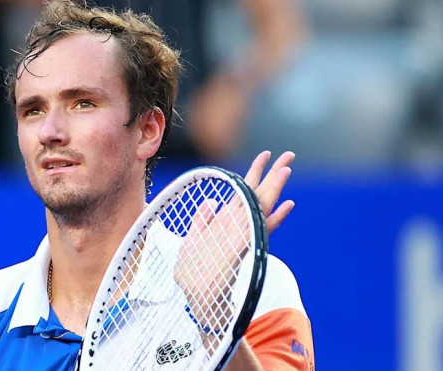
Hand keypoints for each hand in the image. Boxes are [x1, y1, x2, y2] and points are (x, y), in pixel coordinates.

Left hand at [174, 151, 295, 338]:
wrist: (194, 297)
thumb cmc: (193, 272)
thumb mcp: (192, 239)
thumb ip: (202, 220)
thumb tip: (211, 201)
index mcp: (226, 222)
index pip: (243, 192)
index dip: (254, 173)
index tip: (264, 155)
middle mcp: (238, 226)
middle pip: (257, 195)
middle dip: (271, 174)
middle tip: (289, 154)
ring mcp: (243, 237)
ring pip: (262, 207)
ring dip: (275, 189)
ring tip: (287, 169)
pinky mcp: (243, 250)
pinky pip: (261, 230)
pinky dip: (274, 218)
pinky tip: (288, 206)